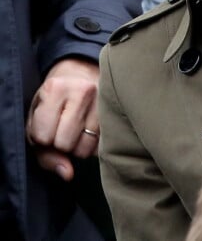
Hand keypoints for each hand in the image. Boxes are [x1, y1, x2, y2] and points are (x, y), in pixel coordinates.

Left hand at [26, 58, 99, 180]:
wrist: (80, 74)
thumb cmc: (53, 101)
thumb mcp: (37, 120)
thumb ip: (45, 152)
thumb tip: (68, 173)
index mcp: (55, 88)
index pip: (43, 137)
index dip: (42, 138)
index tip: (47, 124)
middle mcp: (83, 89)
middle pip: (65, 144)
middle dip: (61, 143)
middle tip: (62, 126)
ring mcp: (104, 99)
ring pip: (85, 149)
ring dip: (79, 146)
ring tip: (77, 127)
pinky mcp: (117, 110)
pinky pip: (101, 146)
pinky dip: (93, 145)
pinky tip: (90, 129)